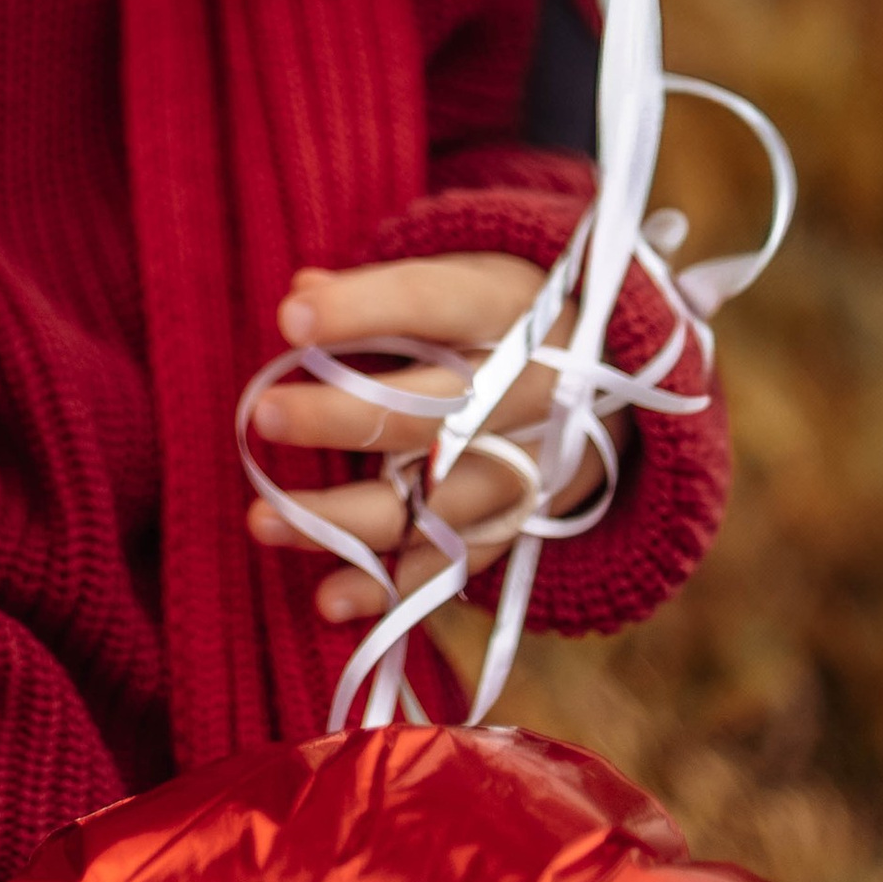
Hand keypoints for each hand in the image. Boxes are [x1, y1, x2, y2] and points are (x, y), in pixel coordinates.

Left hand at [245, 254, 619, 624]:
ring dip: (343, 519)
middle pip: (429, 414)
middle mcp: (527, 392)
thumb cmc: (507, 316)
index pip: (429, 304)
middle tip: (263, 414)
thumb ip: (383, 291)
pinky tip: (328, 599)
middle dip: (342, 418)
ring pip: (431, 503)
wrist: (622, 378)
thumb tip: (305, 286)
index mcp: (509, 310)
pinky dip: (391, 588)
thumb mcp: (464, 282)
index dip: (361, 310)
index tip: (288, 317)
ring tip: (261, 519)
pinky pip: (453, 563)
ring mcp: (529, 468)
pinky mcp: (521, 525)